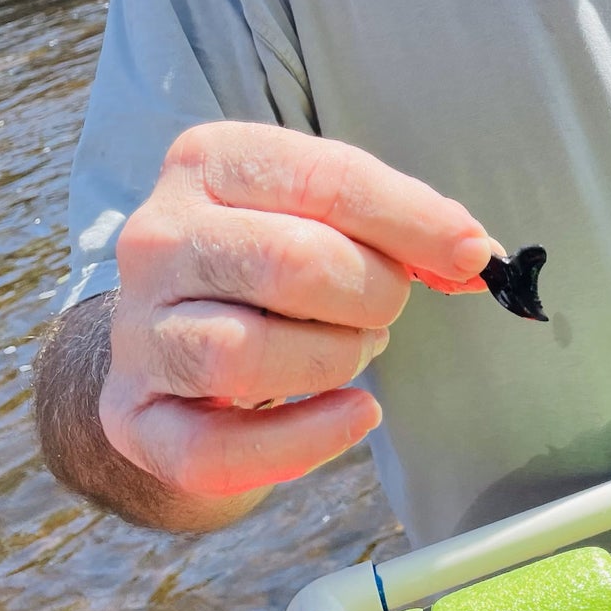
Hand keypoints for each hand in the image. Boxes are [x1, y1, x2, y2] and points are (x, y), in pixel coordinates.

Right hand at [100, 122, 493, 499]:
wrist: (180, 328)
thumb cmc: (272, 256)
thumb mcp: (331, 214)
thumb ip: (406, 225)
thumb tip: (477, 256)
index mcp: (209, 160)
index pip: (328, 179)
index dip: (415, 221)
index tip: (473, 255)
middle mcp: (158, 236)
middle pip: (291, 262)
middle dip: (371, 294)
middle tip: (385, 309)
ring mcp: (137, 329)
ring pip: (245, 354)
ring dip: (333, 361)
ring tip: (351, 351)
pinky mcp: (133, 414)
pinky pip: (215, 449)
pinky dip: (301, 443)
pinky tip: (353, 417)